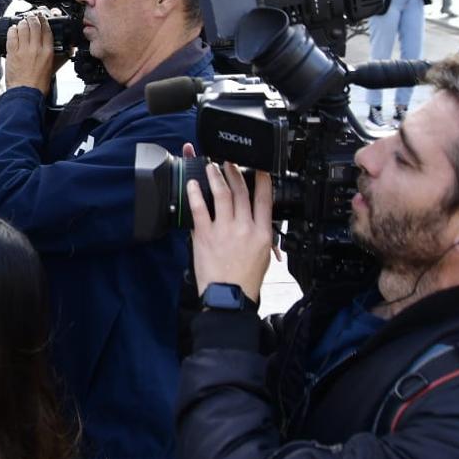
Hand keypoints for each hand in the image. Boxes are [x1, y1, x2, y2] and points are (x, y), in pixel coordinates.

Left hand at [3, 13, 62, 92]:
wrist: (26, 94)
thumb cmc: (39, 85)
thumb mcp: (53, 68)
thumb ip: (60, 57)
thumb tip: (68, 50)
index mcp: (48, 52)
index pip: (47, 30)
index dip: (44, 21)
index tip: (42, 18)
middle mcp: (36, 49)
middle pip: (34, 26)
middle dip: (32, 18)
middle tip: (31, 17)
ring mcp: (23, 50)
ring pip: (22, 28)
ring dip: (22, 23)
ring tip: (22, 23)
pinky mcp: (12, 53)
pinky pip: (12, 36)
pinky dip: (12, 30)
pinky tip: (13, 29)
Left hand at [183, 150, 273, 305]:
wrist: (229, 297)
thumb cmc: (245, 280)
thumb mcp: (263, 256)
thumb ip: (261, 235)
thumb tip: (259, 221)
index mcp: (262, 233)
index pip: (265, 199)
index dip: (262, 180)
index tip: (259, 168)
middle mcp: (244, 228)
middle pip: (241, 192)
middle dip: (235, 172)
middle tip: (230, 161)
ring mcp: (224, 230)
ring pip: (222, 195)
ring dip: (216, 176)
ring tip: (211, 166)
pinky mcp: (205, 235)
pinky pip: (199, 209)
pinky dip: (196, 194)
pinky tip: (193, 184)